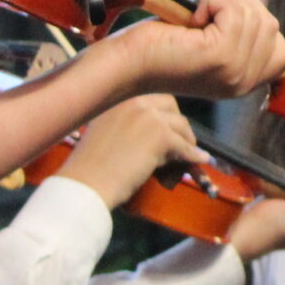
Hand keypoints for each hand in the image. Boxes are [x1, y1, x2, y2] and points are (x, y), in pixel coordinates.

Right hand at [61, 94, 199, 207]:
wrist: (85, 186)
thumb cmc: (88, 168)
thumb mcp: (105, 133)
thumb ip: (129, 126)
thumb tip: (163, 135)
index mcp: (117, 99)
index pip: (151, 98)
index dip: (162, 115)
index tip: (167, 129)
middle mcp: (133, 101)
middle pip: (170, 105)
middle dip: (177, 124)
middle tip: (179, 144)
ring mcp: (149, 116)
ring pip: (181, 126)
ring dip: (185, 143)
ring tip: (181, 161)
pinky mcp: (161, 135)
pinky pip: (185, 147)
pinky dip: (192, 156)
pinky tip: (198, 162)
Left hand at [113, 0, 284, 99]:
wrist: (127, 63)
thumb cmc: (160, 47)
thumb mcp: (212, 45)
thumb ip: (242, 38)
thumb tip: (262, 12)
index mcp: (245, 84)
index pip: (283, 54)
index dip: (259, 26)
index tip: (224, 23)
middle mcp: (245, 82)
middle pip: (271, 25)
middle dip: (238, 4)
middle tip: (203, 13)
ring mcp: (235, 70)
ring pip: (254, 13)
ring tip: (196, 14)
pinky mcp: (220, 55)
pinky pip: (234, 9)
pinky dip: (213, 0)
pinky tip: (192, 17)